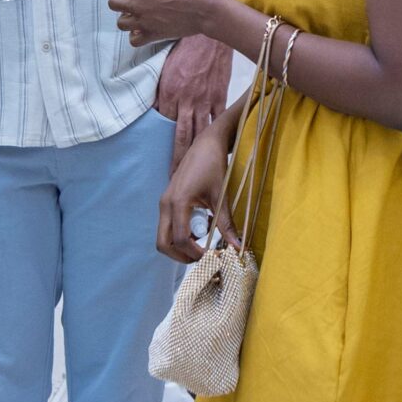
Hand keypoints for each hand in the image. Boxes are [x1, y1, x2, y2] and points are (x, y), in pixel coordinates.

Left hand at [109, 0, 226, 48]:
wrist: (206, 8)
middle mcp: (137, 4)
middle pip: (113, 4)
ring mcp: (144, 22)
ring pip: (121, 23)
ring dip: (126, 17)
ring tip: (138, 13)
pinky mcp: (153, 35)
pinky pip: (133, 40)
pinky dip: (135, 35)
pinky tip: (143, 28)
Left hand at [154, 34, 233, 162]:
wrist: (207, 34)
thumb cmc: (183, 48)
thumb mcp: (164, 68)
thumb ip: (160, 91)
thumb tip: (154, 109)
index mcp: (170, 93)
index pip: (165, 126)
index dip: (164, 146)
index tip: (164, 162)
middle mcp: (187, 101)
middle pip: (182, 136)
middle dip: (179, 158)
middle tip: (177, 177)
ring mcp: (205, 100)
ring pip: (201, 131)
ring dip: (198, 152)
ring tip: (197, 170)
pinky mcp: (220, 96)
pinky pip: (219, 119)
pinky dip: (221, 134)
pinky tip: (222, 149)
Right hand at [157, 118, 235, 264]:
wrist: (206, 143)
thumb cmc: (213, 165)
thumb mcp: (221, 196)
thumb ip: (226, 224)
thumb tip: (237, 247)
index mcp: (178, 202)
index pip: (180, 239)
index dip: (194, 253)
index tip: (211, 257)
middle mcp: (166, 204)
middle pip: (163, 243)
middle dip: (180, 256)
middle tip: (202, 258)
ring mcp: (165, 202)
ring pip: (164, 236)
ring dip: (181, 246)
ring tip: (203, 243)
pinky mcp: (168, 201)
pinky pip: (169, 226)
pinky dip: (181, 235)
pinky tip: (200, 229)